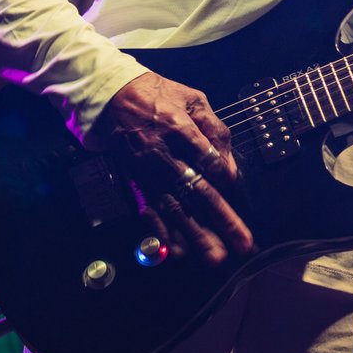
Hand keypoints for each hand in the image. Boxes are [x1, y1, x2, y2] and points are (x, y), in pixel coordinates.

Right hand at [93, 72, 253, 264]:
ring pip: (175, 208)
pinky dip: (164, 233)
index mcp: (179, 128)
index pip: (206, 158)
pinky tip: (178, 252)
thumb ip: (215, 130)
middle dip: (221, 219)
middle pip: (195, 191)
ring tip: (215, 257)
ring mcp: (148, 172)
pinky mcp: (137, 182)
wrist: (110, 97)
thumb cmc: (159, 95)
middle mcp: (164, 155)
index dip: (221, 174)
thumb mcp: (192, 99)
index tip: (233, 185)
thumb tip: (230, 167)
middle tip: (241, 244)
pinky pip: (151, 211)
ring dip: (196, 235)